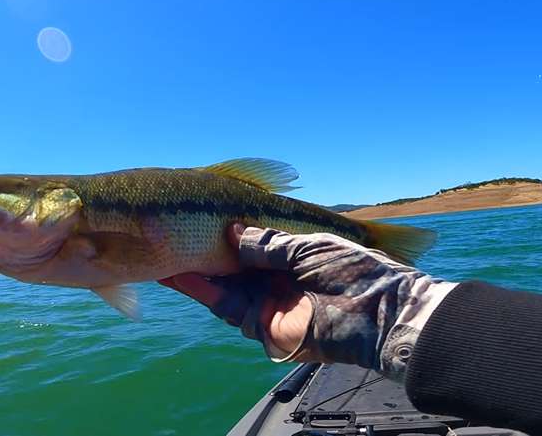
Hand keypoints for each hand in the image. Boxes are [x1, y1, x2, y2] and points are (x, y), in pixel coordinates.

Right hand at [159, 225, 454, 379]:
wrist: (379, 315)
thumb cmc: (355, 271)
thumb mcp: (309, 244)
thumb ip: (268, 241)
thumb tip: (232, 230)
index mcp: (292, 255)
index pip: (249, 243)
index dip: (222, 231)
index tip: (196, 216)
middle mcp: (275, 279)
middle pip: (228, 264)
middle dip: (199, 249)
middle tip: (169, 230)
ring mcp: (265, 302)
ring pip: (219, 284)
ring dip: (191, 268)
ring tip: (162, 248)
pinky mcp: (259, 326)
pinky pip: (223, 306)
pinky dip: (200, 289)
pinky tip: (178, 272)